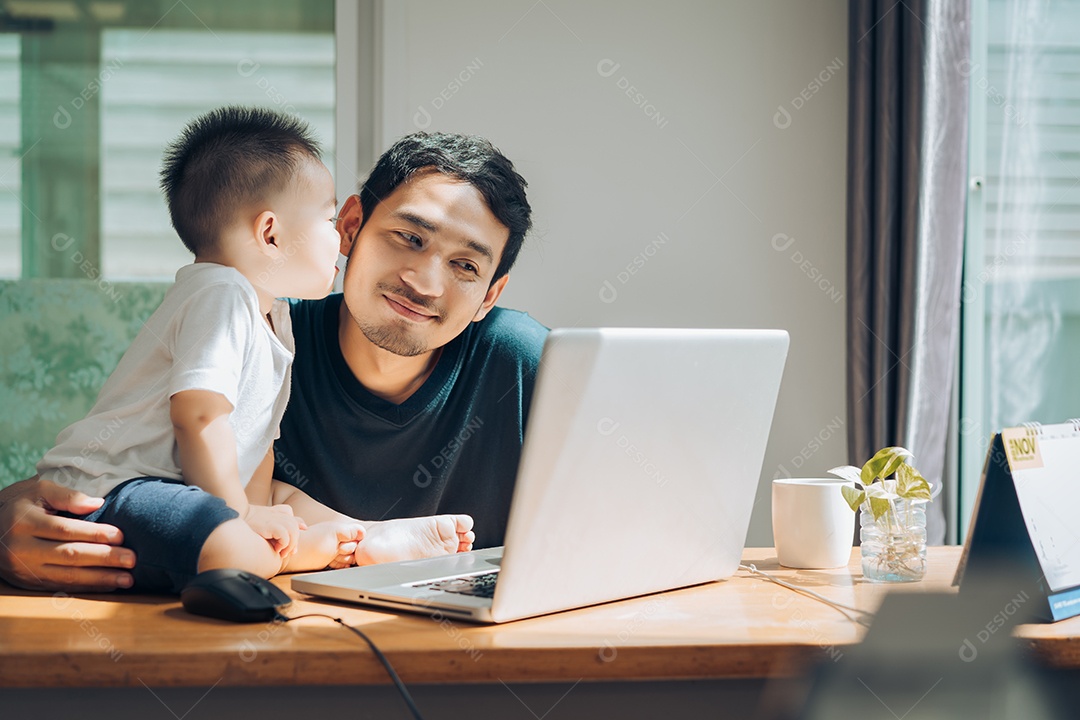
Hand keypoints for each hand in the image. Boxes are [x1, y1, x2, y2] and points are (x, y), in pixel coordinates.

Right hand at [0, 477, 134, 591]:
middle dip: (104, 558)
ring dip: (100, 579)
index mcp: (25, 522)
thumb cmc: (22, 504)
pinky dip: (87, 587)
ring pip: (67, 576)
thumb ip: (68, 496)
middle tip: (132, 560)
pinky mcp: (28, 583)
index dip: (95, 533)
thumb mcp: (39, 490)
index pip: (65, 530)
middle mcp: (22, 549)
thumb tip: (97, 503)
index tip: (121, 536)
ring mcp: (24, 569)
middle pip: (69, 555)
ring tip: (127, 578)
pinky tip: (109, 585)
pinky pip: (61, 587)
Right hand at [244, 504, 305, 557]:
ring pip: (293, 533)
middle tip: (286, 552)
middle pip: (296, 529)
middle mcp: (281, 514)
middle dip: (294, 542)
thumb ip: (286, 522)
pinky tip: (275, 549)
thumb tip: (305, 527)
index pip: (296, 521)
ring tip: (280, 552)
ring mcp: (277, 519)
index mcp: (281, 511)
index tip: (290, 544)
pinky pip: (285, 536)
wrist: (236, 518)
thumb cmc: (251, 523)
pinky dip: (283, 544)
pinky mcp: (272, 525)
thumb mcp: (270, 521)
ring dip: (289, 545)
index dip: (296, 531)